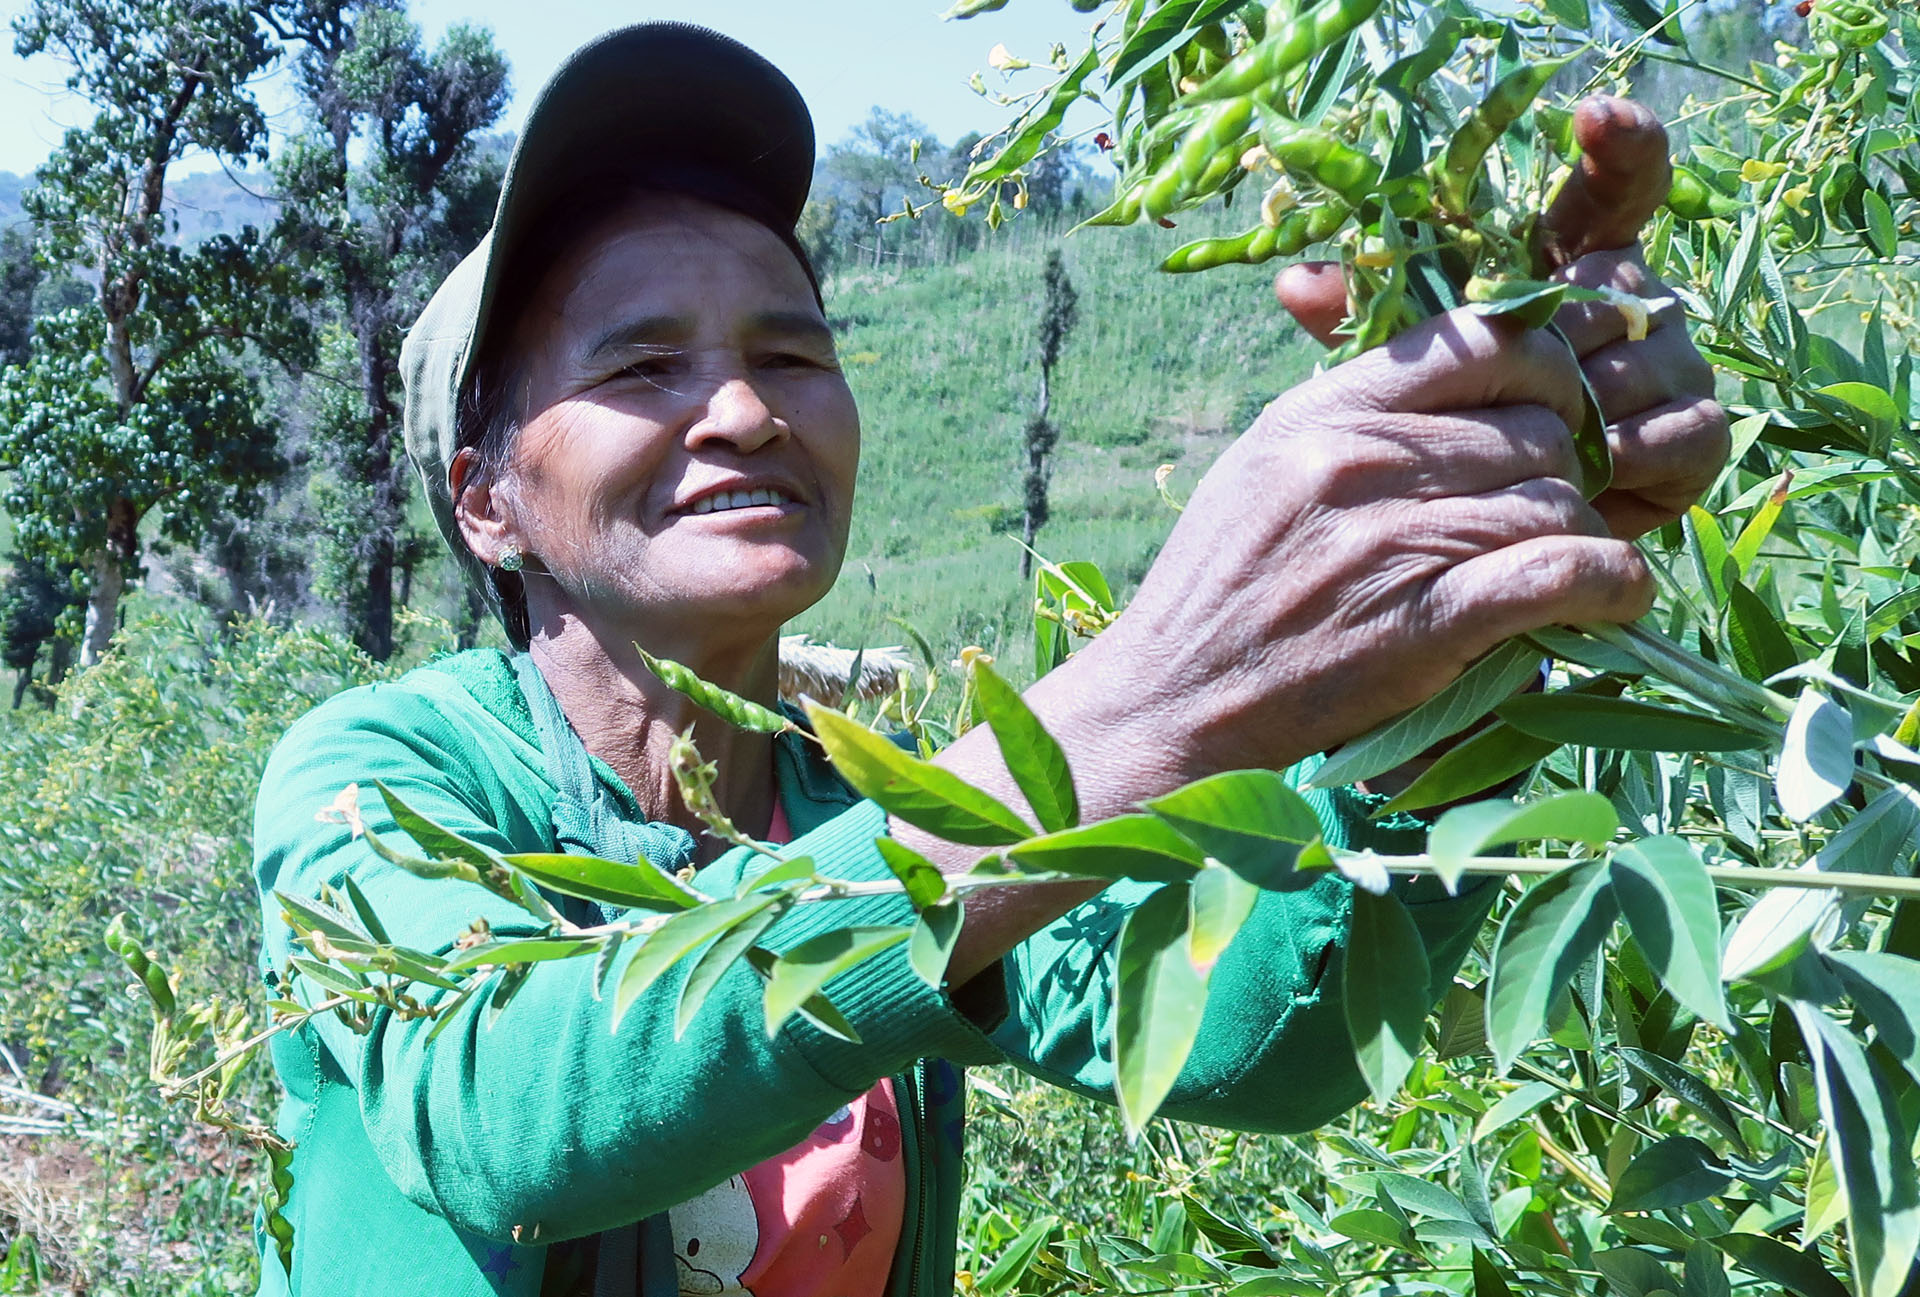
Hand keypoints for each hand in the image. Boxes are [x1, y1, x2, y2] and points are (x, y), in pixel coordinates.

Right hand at [1072, 306, 1652, 779]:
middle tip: (1544, 514)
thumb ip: (1351, 420)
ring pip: (1559, 501)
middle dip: (1562, 470)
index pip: (1481, 340)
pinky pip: (1563, 573)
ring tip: (1562, 570)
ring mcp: (1395, 540)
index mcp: (1322, 412)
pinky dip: (1609, 585)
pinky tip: (1613, 599)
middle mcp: (1361, 460)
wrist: (1172, 700)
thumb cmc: (1217, 591)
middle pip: (1536, 428)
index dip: (1543, 372)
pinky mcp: (1427, 621)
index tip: (1545, 414)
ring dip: (1580, 537)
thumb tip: (1458, 388)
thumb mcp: (1263, 469)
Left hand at [1275, 96, 1728, 540]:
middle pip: (1619, 287)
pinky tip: (1587, 472)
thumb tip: (1296, 281)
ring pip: (1650, 360)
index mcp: (1570, 259)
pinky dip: (1629, 453)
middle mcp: (1634, 296)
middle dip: (1562, 339)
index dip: (1618, 144)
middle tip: (1517, 380)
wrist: (1494, 525)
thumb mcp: (1402, 366)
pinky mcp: (1699, 432)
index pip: (1616, 182)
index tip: (1593, 117)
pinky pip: (1684, 431)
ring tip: (1539, 437)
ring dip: (1589, 402)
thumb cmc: (1445, 426)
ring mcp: (1676, 361)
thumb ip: (1364, 319)